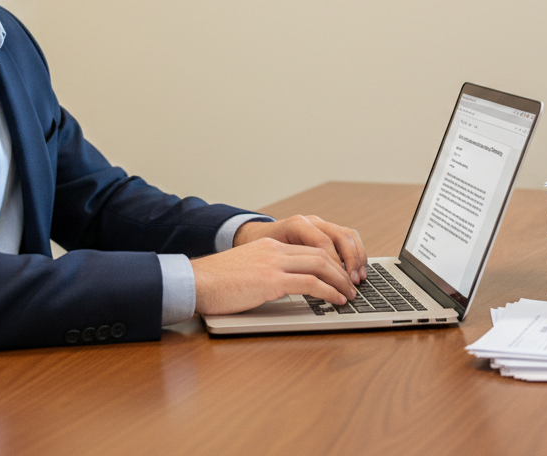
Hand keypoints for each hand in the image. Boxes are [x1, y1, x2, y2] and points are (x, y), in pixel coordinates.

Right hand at [192, 238, 357, 314]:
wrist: (195, 282)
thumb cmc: (215, 283)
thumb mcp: (246, 270)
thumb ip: (266, 272)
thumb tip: (283, 288)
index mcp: (269, 245)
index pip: (309, 249)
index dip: (330, 262)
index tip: (340, 276)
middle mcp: (275, 250)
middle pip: (320, 255)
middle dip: (341, 271)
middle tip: (351, 286)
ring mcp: (274, 263)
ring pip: (321, 266)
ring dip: (340, 282)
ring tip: (349, 296)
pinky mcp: (272, 280)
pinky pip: (311, 284)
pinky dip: (329, 292)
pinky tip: (336, 301)